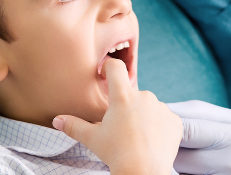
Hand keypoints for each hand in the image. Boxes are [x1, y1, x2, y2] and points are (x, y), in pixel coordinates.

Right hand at [54, 59, 181, 174]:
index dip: (109, 67)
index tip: (105, 73)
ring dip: (143, 116)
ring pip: (149, 107)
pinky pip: (164, 119)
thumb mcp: (92, 139)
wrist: (142, 171)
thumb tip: (56, 120)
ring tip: (136, 137)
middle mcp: (144, 96)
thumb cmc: (115, 153)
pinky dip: (158, 127)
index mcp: (122, 96)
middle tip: (121, 127)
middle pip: (132, 94)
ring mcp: (161, 108)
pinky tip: (151, 141)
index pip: (115, 68)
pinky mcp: (174, 120)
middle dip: (127, 106)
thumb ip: (73, 126)